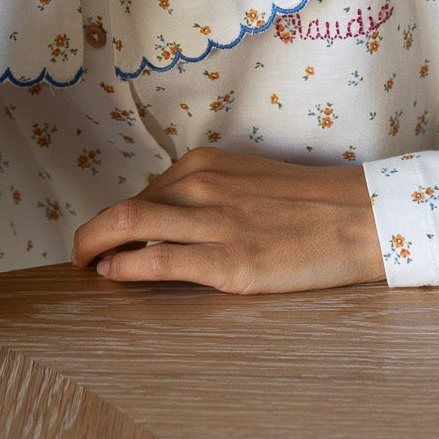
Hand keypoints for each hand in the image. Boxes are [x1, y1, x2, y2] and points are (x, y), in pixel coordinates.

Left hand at [71, 146, 386, 293]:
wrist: (359, 218)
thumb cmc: (309, 203)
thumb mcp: (249, 181)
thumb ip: (208, 194)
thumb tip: (168, 221)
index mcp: (207, 163)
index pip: (144, 191)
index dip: (117, 219)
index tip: (108, 237)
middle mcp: (202, 183)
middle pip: (125, 206)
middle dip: (91, 232)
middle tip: (79, 254)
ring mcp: (213, 222)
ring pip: (128, 225)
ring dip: (94, 247)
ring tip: (84, 266)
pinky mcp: (228, 261)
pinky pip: (156, 261)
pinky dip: (123, 267)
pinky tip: (111, 276)